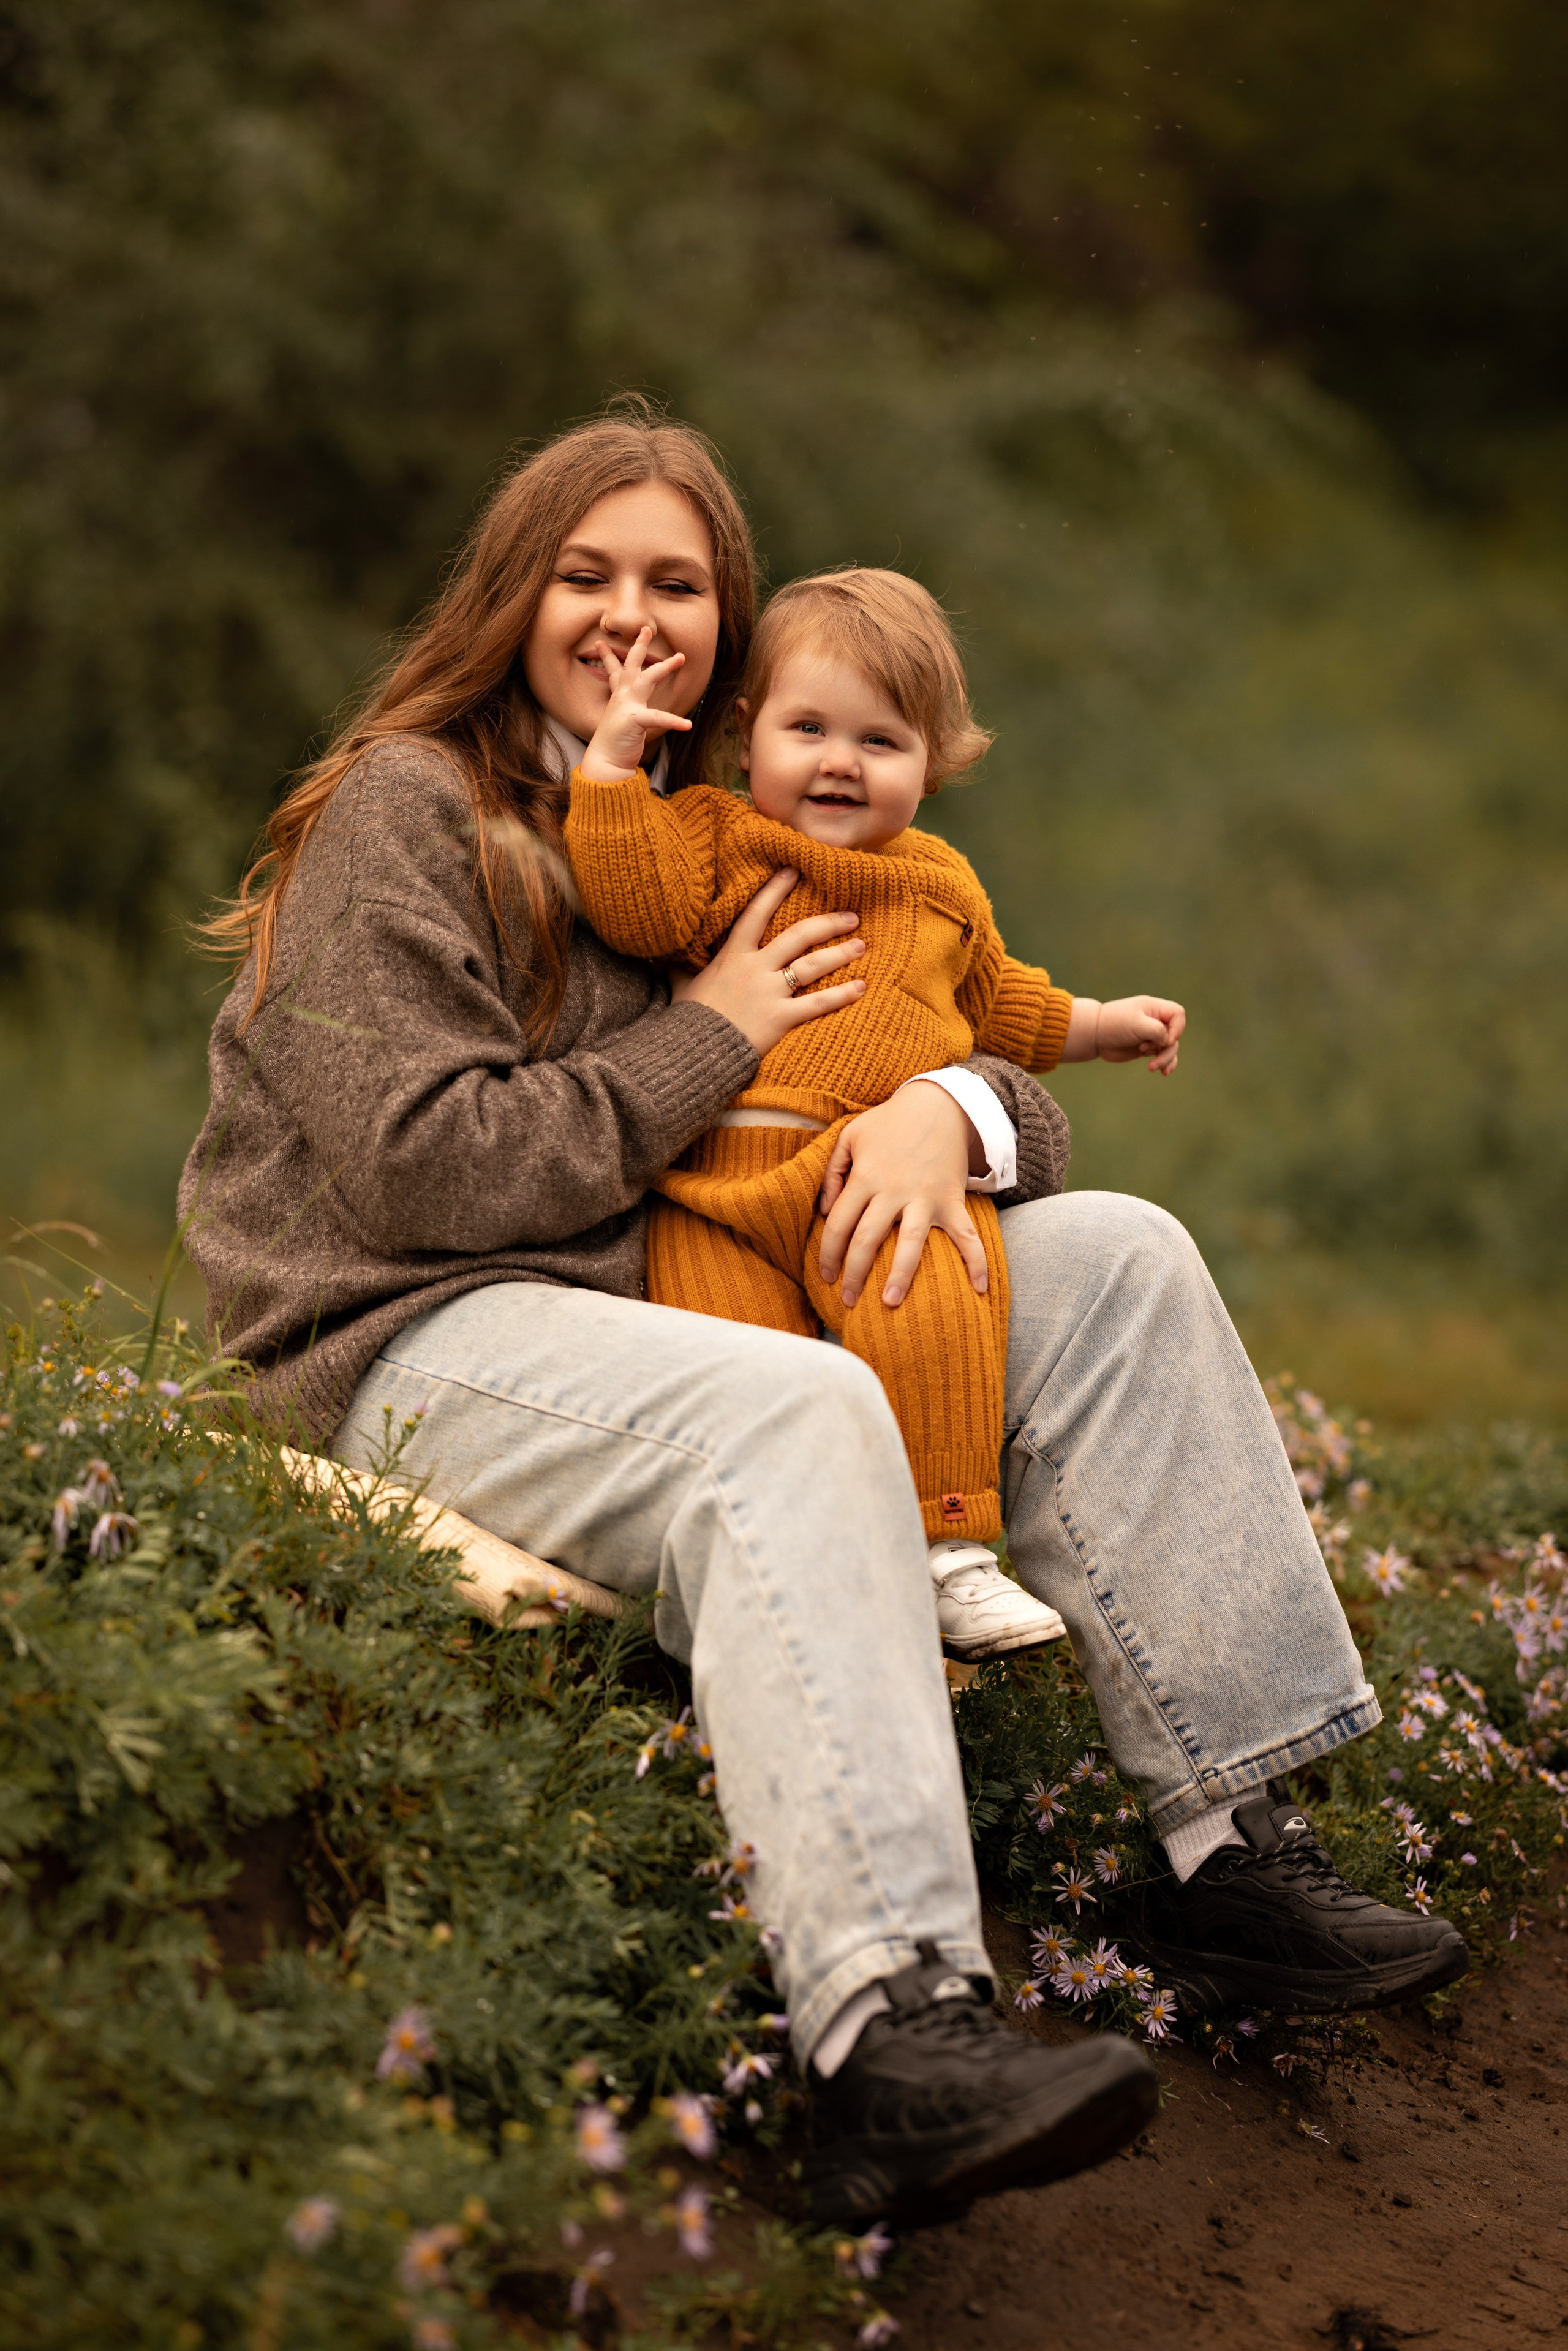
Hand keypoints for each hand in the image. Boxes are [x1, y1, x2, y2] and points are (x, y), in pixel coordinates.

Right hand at [580, 625, 693, 780]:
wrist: (605, 763)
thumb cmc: (615, 744)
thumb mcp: (622, 722)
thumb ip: (631, 712)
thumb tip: (639, 713)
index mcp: (619, 697)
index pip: (615, 671)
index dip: (608, 655)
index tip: (601, 641)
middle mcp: (622, 697)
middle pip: (632, 665)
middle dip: (640, 645)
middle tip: (647, 629)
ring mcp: (627, 707)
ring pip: (647, 679)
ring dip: (664, 666)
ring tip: (681, 658)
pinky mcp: (635, 721)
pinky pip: (658, 717)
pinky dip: (674, 721)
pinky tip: (688, 725)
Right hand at [670, 868, 866, 1058]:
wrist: (692, 1052)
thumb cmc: (687, 1020)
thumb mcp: (683, 986)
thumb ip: (684, 970)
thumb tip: (668, 961)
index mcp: (732, 956)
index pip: (755, 913)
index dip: (775, 891)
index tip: (794, 871)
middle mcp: (754, 969)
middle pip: (797, 937)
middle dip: (827, 923)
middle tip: (851, 916)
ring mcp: (769, 992)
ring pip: (812, 965)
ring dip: (840, 953)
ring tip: (861, 945)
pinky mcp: (780, 1018)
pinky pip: (818, 1003)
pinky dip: (842, 994)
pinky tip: (861, 986)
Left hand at [816, 1080, 985, 1309]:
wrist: (940, 1104)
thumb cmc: (889, 1122)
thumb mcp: (850, 1137)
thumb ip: (831, 1173)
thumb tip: (823, 1212)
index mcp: (865, 1177)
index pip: (838, 1225)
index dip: (827, 1254)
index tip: (825, 1275)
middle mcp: (893, 1191)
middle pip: (867, 1240)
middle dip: (853, 1274)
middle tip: (847, 1299)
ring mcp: (925, 1198)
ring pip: (911, 1243)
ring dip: (900, 1275)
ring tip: (889, 1303)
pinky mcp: (952, 1200)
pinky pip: (966, 1235)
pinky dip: (976, 1261)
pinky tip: (979, 1289)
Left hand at [1063, 994, 1185, 1073]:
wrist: (1094, 1035)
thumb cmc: (1115, 1024)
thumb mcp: (1138, 1024)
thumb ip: (1158, 1030)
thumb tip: (1168, 1042)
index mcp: (1154, 1008)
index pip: (1177, 1014)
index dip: (1177, 1028)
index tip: (1166, 1039)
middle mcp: (1155, 1021)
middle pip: (1175, 1035)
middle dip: (1167, 1049)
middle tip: (1147, 1053)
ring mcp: (1151, 1035)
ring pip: (1170, 1048)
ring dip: (1165, 1059)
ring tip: (1151, 1068)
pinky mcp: (1146, 1049)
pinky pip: (1162, 1056)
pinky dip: (1165, 1064)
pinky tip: (1164, 1072)